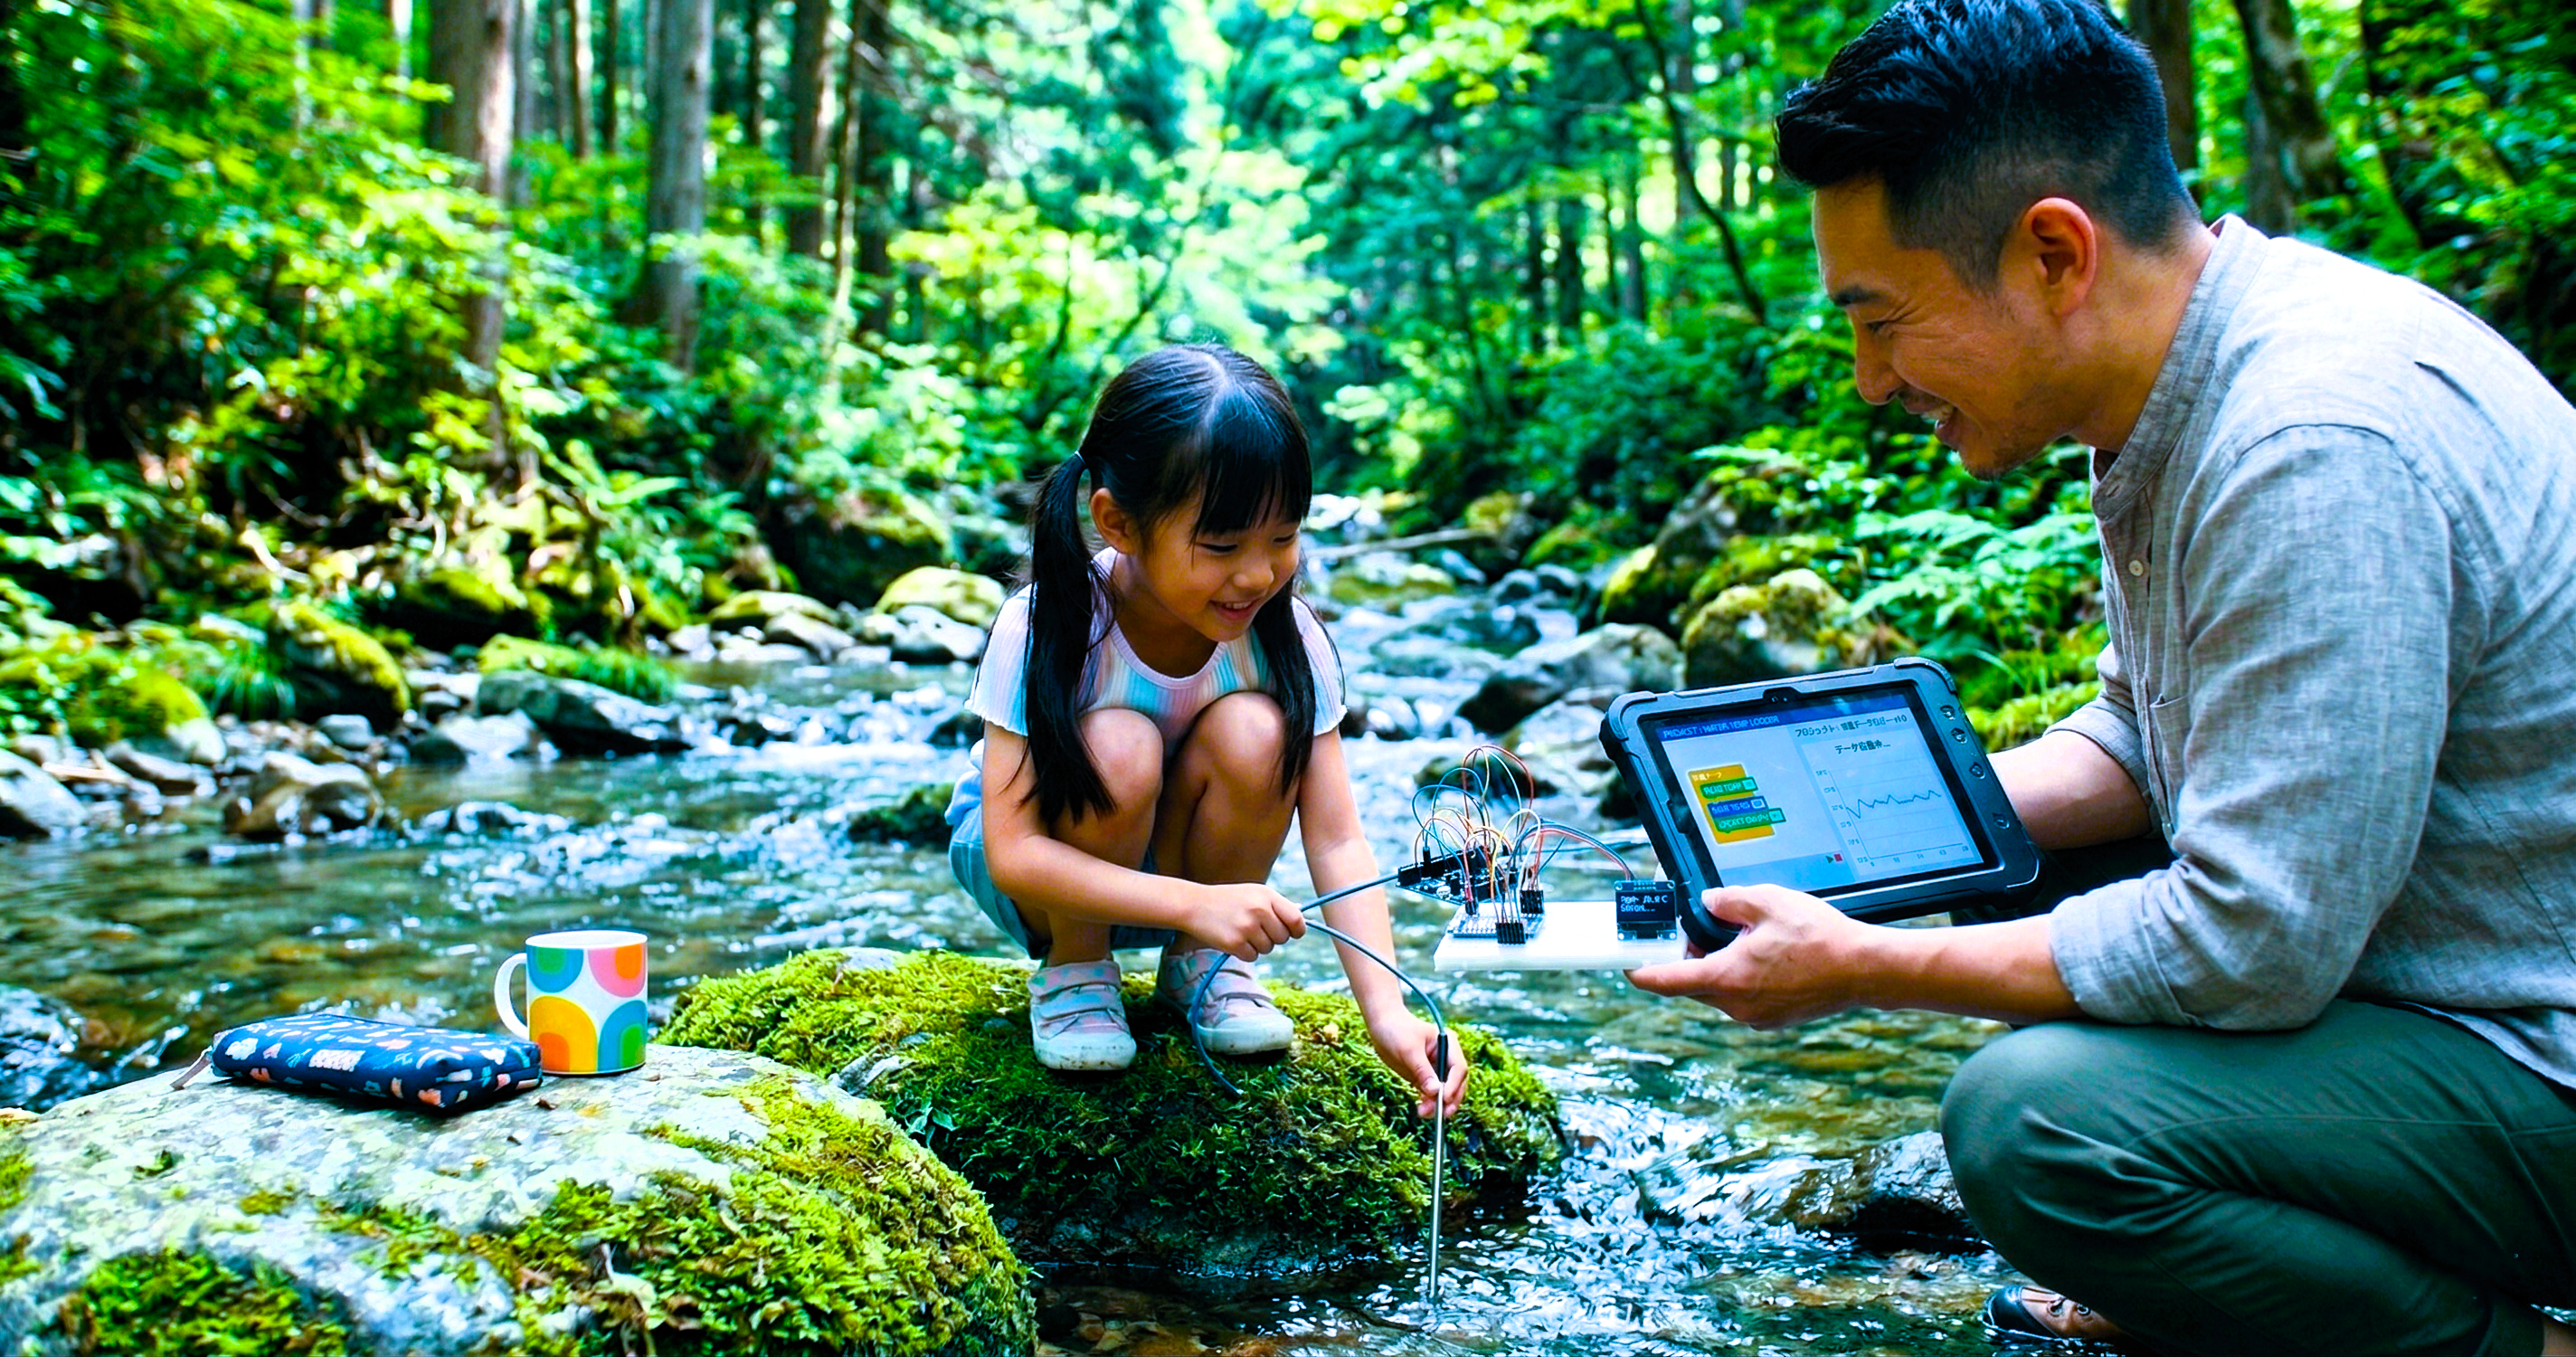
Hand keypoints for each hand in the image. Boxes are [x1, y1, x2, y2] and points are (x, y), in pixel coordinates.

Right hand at [1187, 882, 1307, 960]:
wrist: (1195, 904)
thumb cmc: (1229, 900)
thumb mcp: (1254, 893)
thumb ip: (1277, 906)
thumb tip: (1300, 922)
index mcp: (1268, 896)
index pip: (1296, 920)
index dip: (1297, 930)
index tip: (1292, 933)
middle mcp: (1260, 910)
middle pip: (1283, 938)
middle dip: (1273, 938)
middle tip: (1256, 929)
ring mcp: (1247, 927)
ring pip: (1268, 949)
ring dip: (1258, 945)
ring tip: (1242, 931)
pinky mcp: (1234, 943)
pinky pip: (1253, 957)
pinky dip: (1245, 952)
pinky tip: (1233, 939)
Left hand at [1365, 1010, 1468, 1118]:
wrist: (1381, 1024)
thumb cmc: (1396, 1030)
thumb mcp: (1408, 1050)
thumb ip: (1423, 1071)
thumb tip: (1435, 1091)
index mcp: (1448, 1044)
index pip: (1458, 1068)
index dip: (1453, 1085)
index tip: (1444, 1098)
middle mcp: (1446, 1056)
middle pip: (1456, 1082)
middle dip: (1450, 1098)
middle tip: (1442, 1114)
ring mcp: (1436, 1067)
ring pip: (1444, 1090)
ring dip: (1437, 1104)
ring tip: (1425, 1113)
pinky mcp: (1425, 1075)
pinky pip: (1431, 1092)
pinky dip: (1429, 1101)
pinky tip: (1423, 1109)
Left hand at [1624, 884, 1876, 1028]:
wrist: (1866, 970)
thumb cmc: (1819, 937)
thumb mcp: (1767, 901)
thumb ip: (1727, 900)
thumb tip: (1708, 902)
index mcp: (1727, 978)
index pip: (1665, 980)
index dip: (1639, 972)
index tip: (1624, 964)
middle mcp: (1736, 1005)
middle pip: (1692, 983)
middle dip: (1687, 955)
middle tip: (1694, 927)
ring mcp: (1756, 1016)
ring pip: (1718, 990)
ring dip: (1716, 965)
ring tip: (1737, 934)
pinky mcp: (1773, 1018)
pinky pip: (1742, 997)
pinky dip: (1740, 976)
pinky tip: (1761, 953)